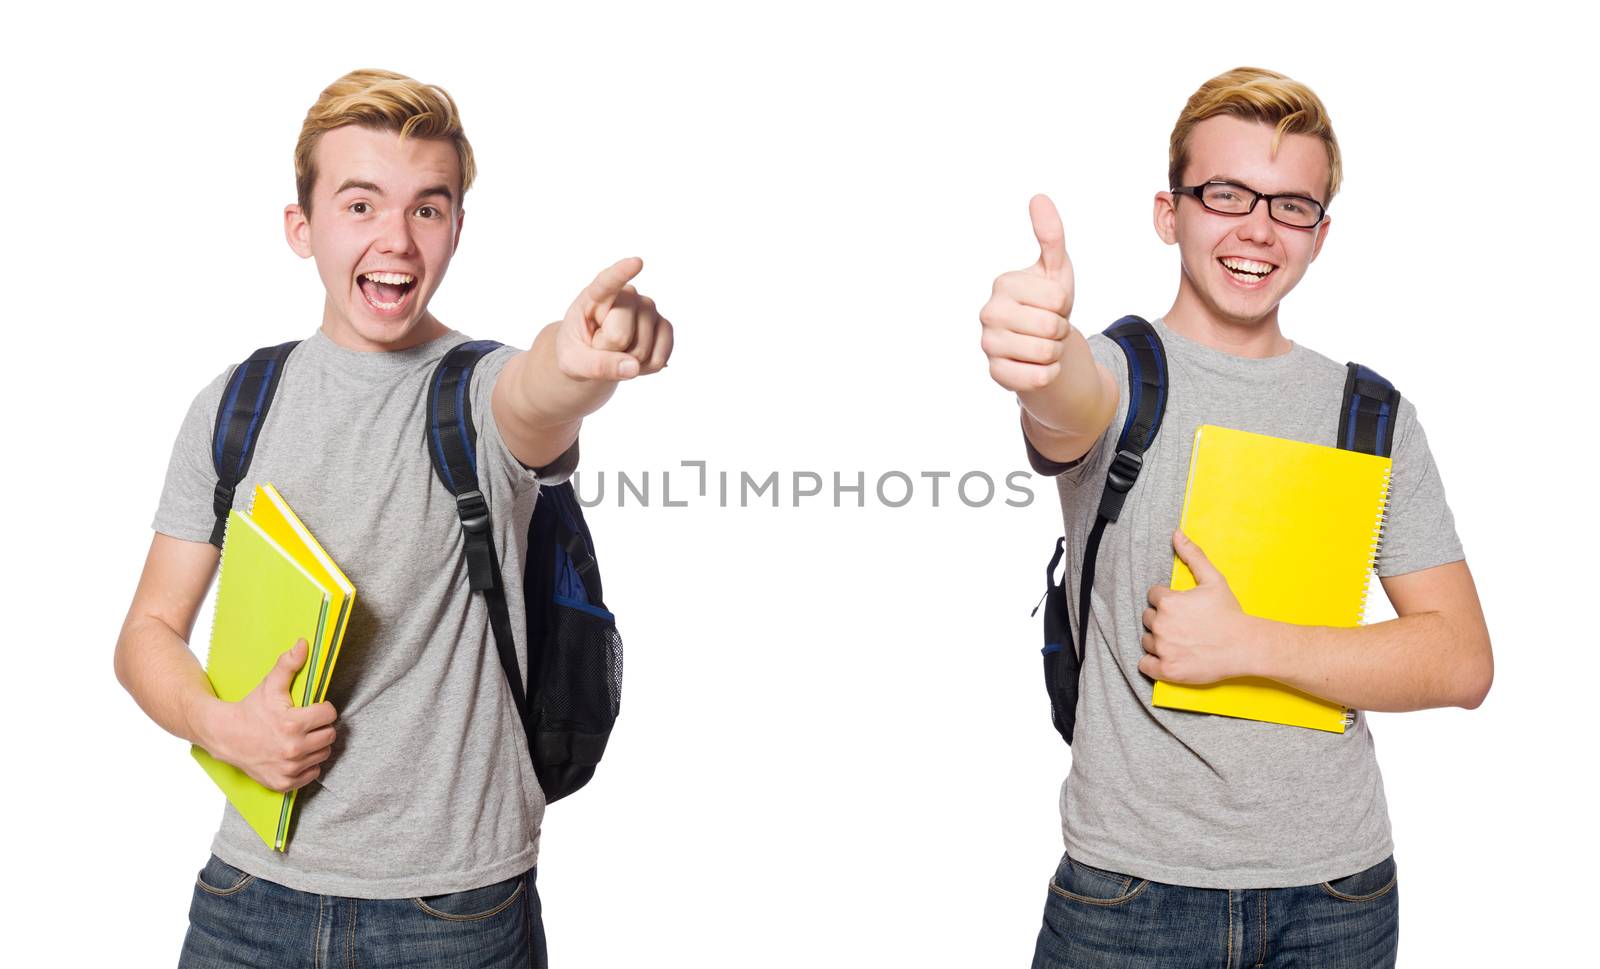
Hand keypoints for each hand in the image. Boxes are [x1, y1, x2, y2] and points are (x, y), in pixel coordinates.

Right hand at [199, 639, 337, 792]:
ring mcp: (289, 768)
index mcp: (293, 724)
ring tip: (300, 737)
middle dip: (321, 727)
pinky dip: (308, 764)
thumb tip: (303, 643)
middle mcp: (293, 749)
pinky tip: (295, 753)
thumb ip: (288, 664)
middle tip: (306, 723)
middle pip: (330, 735)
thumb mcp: (269, 686)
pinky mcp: (284, 783)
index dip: (322, 708)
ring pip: (324, 754)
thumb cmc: (250, 709)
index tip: (311, 708)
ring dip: (316, 745)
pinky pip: (313, 773)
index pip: (330, 714)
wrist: (224, 737)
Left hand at [556, 257, 673, 381]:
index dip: (622, 273)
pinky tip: (635, 360)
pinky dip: (646, 368)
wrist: (593, 355)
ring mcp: (648, 309)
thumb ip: (597, 365)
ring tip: (616, 352)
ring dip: (627, 362)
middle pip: (620, 335)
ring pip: (642, 349)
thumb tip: (633, 367)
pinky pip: (660, 357)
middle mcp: (627, 295)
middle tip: (600, 347)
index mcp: (595, 295)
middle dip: (609, 352)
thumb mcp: (573, 362)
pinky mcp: (664, 326)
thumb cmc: (577, 351)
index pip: (608, 282)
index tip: (637, 262)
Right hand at [980, 194, 1076, 391]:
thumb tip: (1039, 197)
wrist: (1041, 345)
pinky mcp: (995, 374)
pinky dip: (1047, 373)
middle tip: (1048, 326)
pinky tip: (1035, 365)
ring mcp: (988, 345)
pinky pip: (1038, 377)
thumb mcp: (1055, 270)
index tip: (1052, 305)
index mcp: (1003, 284)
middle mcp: (988, 313)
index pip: (1057, 300)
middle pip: (1052, 327)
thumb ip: (1050, 235)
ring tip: (1043, 344)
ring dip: (1055, 352)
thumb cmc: (1047, 303)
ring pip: (1045, 353)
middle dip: (1060, 330)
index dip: (1065, 305)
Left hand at [1140, 531, 1252, 684]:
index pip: (1153, 597)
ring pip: (1146, 640)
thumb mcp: (1214, 580)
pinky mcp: (1167, 670)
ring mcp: (1163, 649)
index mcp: (1168, 602)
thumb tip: (1176, 533)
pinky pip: (1145, 665)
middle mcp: (1161, 625)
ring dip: (1157, 640)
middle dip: (1162, 620)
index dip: (1166, 600)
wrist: (1245, 646)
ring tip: (1180, 640)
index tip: (1182, 608)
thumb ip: (1193, 555)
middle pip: (1148, 618)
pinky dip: (1152, 663)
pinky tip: (1168, 657)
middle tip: (1183, 625)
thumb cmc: (1229, 613)